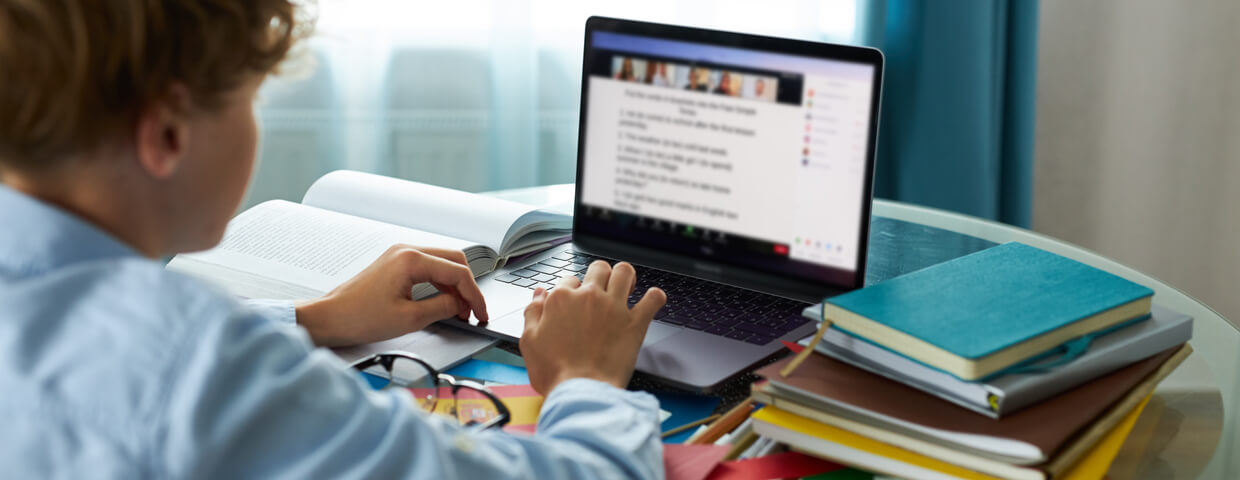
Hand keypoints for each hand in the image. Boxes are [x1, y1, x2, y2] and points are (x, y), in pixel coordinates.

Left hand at [296, 245, 488, 346]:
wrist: (329, 318)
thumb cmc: (359, 318)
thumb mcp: (410, 319)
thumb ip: (442, 308)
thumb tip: (461, 305)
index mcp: (411, 260)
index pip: (457, 272)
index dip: (474, 295)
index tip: (480, 313)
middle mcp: (406, 251)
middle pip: (453, 260)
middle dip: (467, 286)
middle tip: (473, 311)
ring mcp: (399, 255)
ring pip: (441, 263)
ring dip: (454, 285)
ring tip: (459, 311)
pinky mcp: (394, 264)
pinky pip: (427, 268)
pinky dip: (440, 284)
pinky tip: (442, 302)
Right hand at [519, 260, 666, 394]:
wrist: (581, 391)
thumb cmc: (555, 372)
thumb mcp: (530, 341)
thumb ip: (533, 312)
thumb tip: (540, 294)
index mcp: (561, 300)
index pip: (568, 280)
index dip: (571, 290)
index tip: (574, 302)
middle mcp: (589, 297)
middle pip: (599, 268)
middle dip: (600, 275)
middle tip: (603, 289)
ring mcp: (613, 307)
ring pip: (625, 272)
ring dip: (626, 276)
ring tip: (627, 287)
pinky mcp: (634, 323)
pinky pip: (652, 299)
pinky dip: (655, 297)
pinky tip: (652, 300)